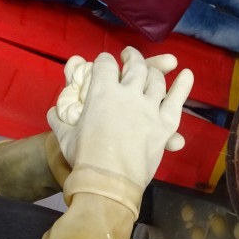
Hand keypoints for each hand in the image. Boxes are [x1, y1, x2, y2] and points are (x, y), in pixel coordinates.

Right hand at [55, 50, 184, 150]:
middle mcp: (128, 93)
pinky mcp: (165, 124)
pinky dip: (183, 86)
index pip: (104, 64)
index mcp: (102, 91)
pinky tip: (187, 74)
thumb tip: (52, 113)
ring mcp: (149, 107)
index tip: (103, 63)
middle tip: (129, 56)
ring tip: (150, 70)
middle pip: (134, 65)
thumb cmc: (84, 158)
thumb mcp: (65, 137)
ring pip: (155, 80)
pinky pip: (176, 100)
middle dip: (131, 57)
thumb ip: (59, 120)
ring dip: (153, 71)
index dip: (103, 61)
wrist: (108, 182)